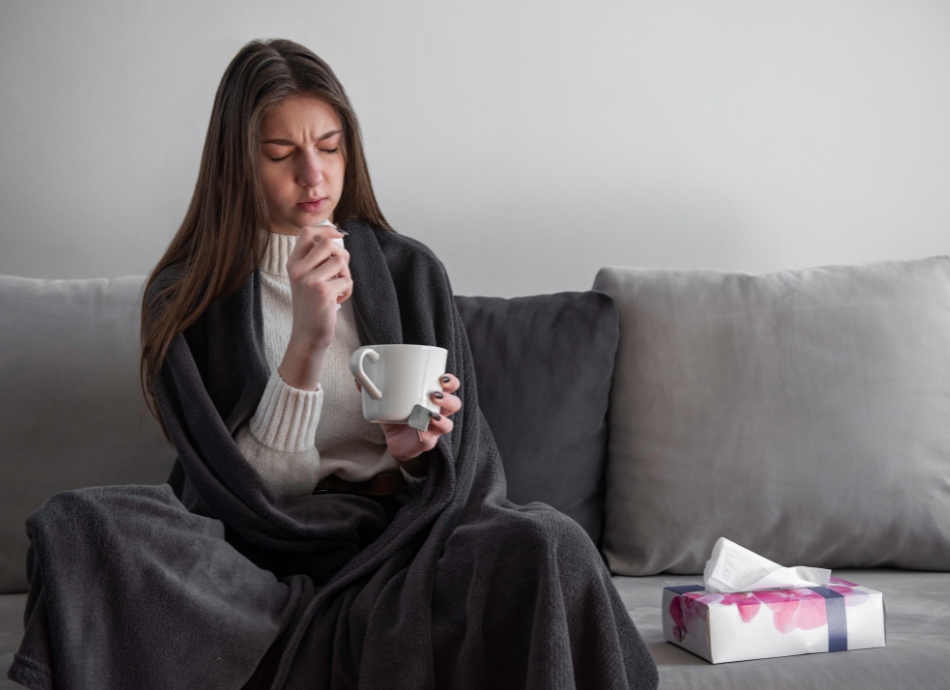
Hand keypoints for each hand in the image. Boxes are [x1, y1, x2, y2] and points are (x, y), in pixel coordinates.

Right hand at [277, 224, 350, 389]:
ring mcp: (309, 279)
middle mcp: (298, 269)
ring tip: (338, 288)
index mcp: (293, 263)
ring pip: (340, 261)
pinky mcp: (322, 291)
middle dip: (342, 254)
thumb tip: (337, 237)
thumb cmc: (312, 306)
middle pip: (327, 243)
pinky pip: (347, 280)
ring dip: (346, 274)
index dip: (326, 228)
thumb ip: (316, 260)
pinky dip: (348, 290)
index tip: (339, 233)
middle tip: (341, 271)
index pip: (307, 232)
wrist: (307, 334)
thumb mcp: (307, 279)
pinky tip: (338, 300)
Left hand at [355, 373, 461, 476]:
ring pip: (448, 424)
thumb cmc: (395, 414)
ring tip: (430, 414)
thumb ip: (373, 388)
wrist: (394, 441)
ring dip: (441, 418)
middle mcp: (438, 412)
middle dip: (448, 398)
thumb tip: (356, 378)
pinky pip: (431, 440)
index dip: (451, 381)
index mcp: (432, 396)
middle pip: (454, 404)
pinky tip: (420, 431)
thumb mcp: (385, 399)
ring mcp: (434, 429)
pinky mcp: (426, 443)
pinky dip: (426, 436)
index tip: (442, 377)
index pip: (450, 386)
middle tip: (434, 394)